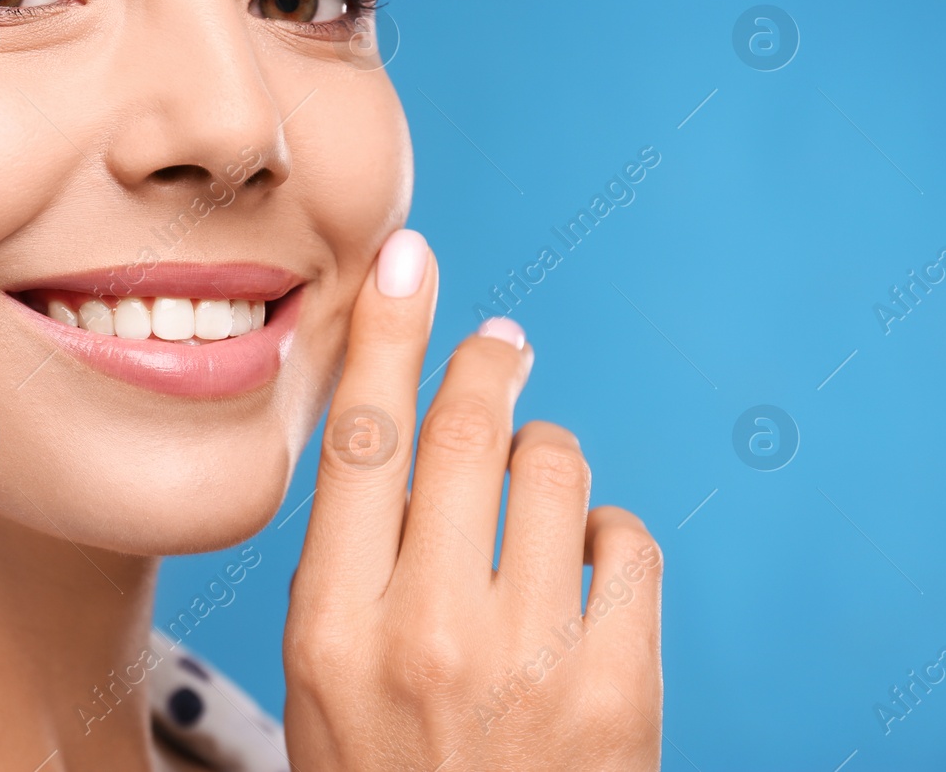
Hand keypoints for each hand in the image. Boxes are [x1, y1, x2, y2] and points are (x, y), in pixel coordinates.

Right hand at [283, 229, 662, 770]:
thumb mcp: (322, 677)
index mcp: (331, 624)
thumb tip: (402, 423)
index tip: (408, 260)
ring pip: (553, 469)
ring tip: (534, 505)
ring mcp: (528, 658)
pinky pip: (623, 538)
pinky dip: (604, 536)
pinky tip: (580, 576)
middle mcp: (424, 631)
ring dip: (545, 462)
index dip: (387, 332)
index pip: (362, 438)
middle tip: (500, 341)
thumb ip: (352, 559)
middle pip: (464, 428)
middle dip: (488, 362)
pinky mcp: (619, 686)